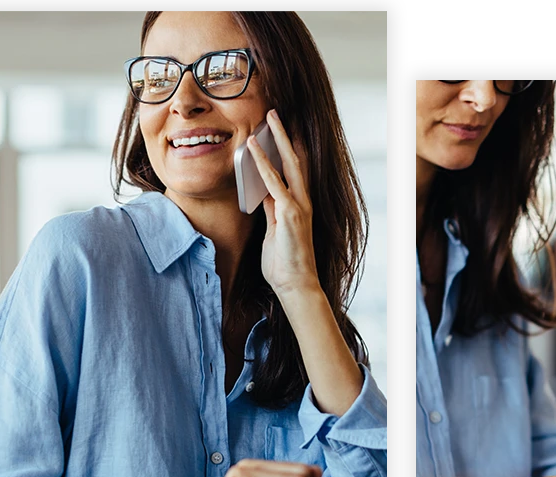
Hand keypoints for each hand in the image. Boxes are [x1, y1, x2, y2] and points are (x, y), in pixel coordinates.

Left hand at [247, 108, 318, 295]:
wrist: (295, 284)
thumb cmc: (284, 262)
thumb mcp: (273, 230)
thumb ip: (270, 210)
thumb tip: (261, 192)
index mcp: (298, 205)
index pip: (291, 170)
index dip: (284, 149)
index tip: (276, 131)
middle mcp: (302, 201)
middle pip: (295, 159)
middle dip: (285, 135)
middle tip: (275, 113)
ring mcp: (298, 206)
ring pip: (288, 164)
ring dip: (277, 139)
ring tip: (268, 119)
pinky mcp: (290, 212)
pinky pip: (273, 182)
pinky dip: (262, 163)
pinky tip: (253, 147)